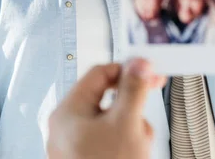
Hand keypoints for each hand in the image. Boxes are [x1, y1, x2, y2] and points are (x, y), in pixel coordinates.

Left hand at [46, 58, 165, 158]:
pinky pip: (108, 139)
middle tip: (147, 110)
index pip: (99, 73)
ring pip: (111, 119)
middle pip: (106, 97)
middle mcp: (66, 127)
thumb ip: (133, 89)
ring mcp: (74, 146)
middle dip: (131, 105)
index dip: (126, 70)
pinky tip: (134, 154)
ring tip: (139, 144)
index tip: (148, 72)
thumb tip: (138, 64)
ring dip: (132, 126)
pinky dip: (125, 142)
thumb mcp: (127, 123)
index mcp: (67, 112)